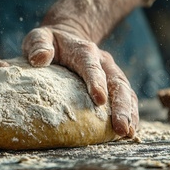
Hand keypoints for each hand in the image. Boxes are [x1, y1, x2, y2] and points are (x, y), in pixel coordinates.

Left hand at [22, 25, 137, 136]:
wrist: (67, 38)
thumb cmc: (50, 42)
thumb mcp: (39, 37)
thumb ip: (39, 45)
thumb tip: (39, 59)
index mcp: (84, 51)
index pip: (91, 66)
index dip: (96, 82)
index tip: (100, 100)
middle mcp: (103, 61)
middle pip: (116, 82)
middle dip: (120, 105)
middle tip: (121, 127)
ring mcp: (111, 72)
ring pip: (125, 91)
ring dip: (129, 112)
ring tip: (128, 133)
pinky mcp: (114, 83)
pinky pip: (127, 98)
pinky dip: (131, 114)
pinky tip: (129, 132)